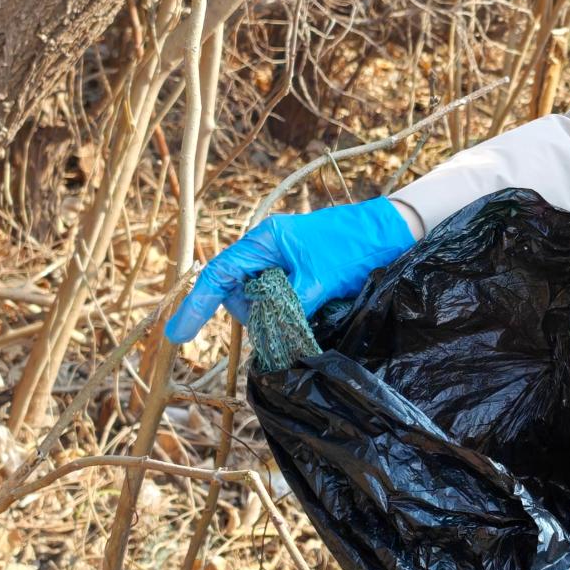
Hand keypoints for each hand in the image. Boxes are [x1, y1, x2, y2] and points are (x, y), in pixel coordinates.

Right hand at [166, 198, 413, 341]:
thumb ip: (290, 306)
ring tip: (308, 311)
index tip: (177, 336)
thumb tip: (270, 333)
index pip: (219, 275)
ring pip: (260, 300)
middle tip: (285, 321)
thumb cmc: (354, 247)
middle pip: (238, 292)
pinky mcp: (299, 273)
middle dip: (253, 313)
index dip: (196, 306)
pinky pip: (280, 299)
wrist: (391, 233)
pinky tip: (309, 312)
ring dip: (274, 315)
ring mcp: (282, 261)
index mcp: (264, 241)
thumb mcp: (319, 279)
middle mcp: (267, 250)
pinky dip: (288, 312)